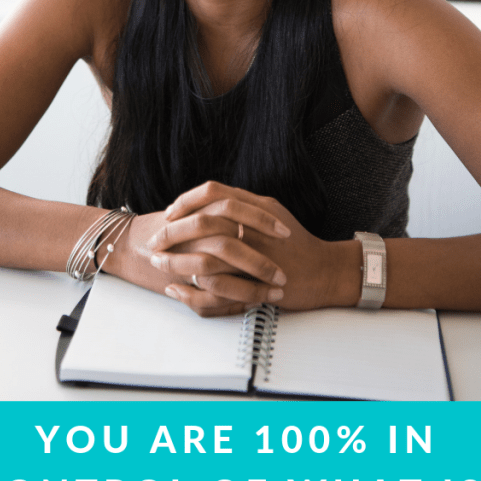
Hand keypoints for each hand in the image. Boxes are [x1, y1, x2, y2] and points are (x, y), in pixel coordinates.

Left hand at [149, 181, 359, 313]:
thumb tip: (215, 200)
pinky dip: (193, 287)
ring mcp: (256, 255)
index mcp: (257, 206)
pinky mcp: (256, 282)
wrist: (325, 271)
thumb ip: (244, 205)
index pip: (213, 192)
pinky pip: (218, 284)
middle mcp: (255, 227)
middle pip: (203, 223)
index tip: (170, 213)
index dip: (187, 201)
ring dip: (177, 261)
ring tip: (160, 264)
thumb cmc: (297, 244)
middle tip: (155, 242)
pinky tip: (179, 288)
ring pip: (206, 254)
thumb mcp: (272, 214)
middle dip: (173, 233)